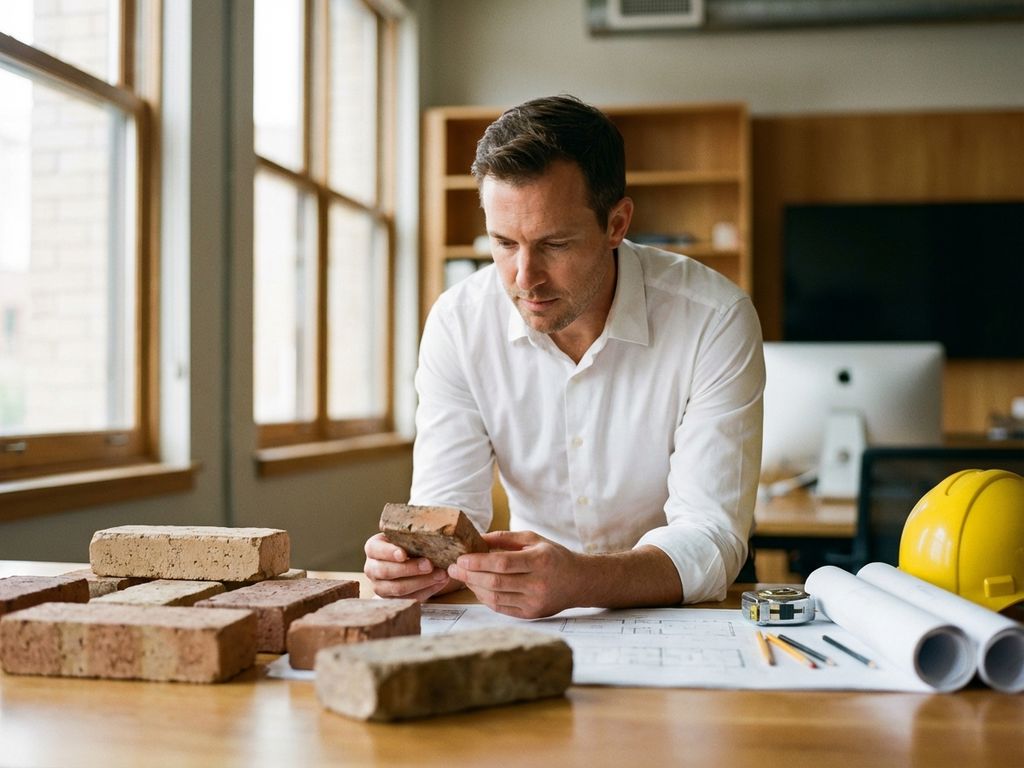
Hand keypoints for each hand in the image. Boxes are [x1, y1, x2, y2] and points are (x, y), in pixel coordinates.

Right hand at [363, 532, 457, 600]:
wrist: (406, 561)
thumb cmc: (407, 544)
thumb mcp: (405, 536)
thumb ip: (413, 534)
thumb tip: (436, 530)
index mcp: (373, 548)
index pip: (375, 549)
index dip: (389, 552)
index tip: (403, 554)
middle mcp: (372, 568)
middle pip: (386, 571)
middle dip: (410, 568)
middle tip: (429, 564)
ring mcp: (380, 586)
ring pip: (398, 588)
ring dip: (422, 582)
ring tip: (441, 575)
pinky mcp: (392, 599)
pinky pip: (409, 598)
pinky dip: (427, 591)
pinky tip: (440, 582)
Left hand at [446, 530, 584, 618]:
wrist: (579, 582)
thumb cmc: (554, 557)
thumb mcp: (534, 539)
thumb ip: (505, 538)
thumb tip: (478, 538)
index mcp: (539, 561)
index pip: (502, 564)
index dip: (478, 562)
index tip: (461, 559)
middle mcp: (538, 584)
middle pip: (496, 582)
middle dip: (470, 576)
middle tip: (453, 569)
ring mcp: (534, 602)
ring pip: (496, 598)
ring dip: (474, 588)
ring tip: (463, 578)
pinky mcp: (531, 614)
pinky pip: (501, 608)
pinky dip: (485, 599)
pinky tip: (477, 589)